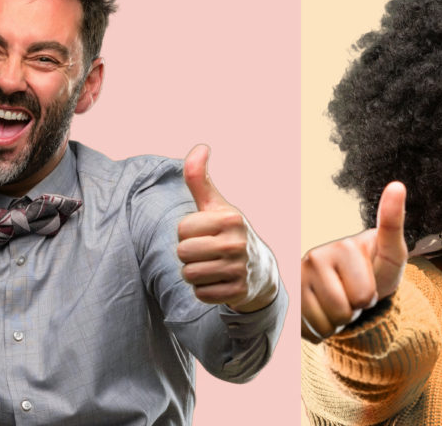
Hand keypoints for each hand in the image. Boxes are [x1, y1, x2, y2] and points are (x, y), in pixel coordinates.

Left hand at [176, 144, 269, 311]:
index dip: (186, 233)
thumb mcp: (215, 205)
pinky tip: (218, 282)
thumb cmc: (228, 232)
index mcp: (230, 218)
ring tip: (211, 266)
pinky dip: (204, 290)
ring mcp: (239, 268)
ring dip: (194, 273)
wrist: (259, 271)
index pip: (182, 230)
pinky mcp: (238, 292)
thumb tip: (201, 146)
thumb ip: (200, 179)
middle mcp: (237, 242)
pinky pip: (201, 294)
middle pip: (183, 253)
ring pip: (190, 275)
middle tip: (205, 252)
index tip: (203, 233)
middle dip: (188, 255)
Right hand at [300, 181, 408, 339]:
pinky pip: (312, 333)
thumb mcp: (392, 253)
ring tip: (343, 300)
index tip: (367, 278)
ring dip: (340, 321)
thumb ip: (393, 224)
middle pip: (344, 312)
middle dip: (357, 310)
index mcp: (342, 247)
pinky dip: (325, 330)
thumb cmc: (377, 267)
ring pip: (327, 324)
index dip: (370, 297)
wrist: (354, 285)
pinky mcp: (290, 299)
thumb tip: (397, 184)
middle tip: (356, 293)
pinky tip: (326, 310)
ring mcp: (299, 279)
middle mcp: (315, 258)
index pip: (363, 296)